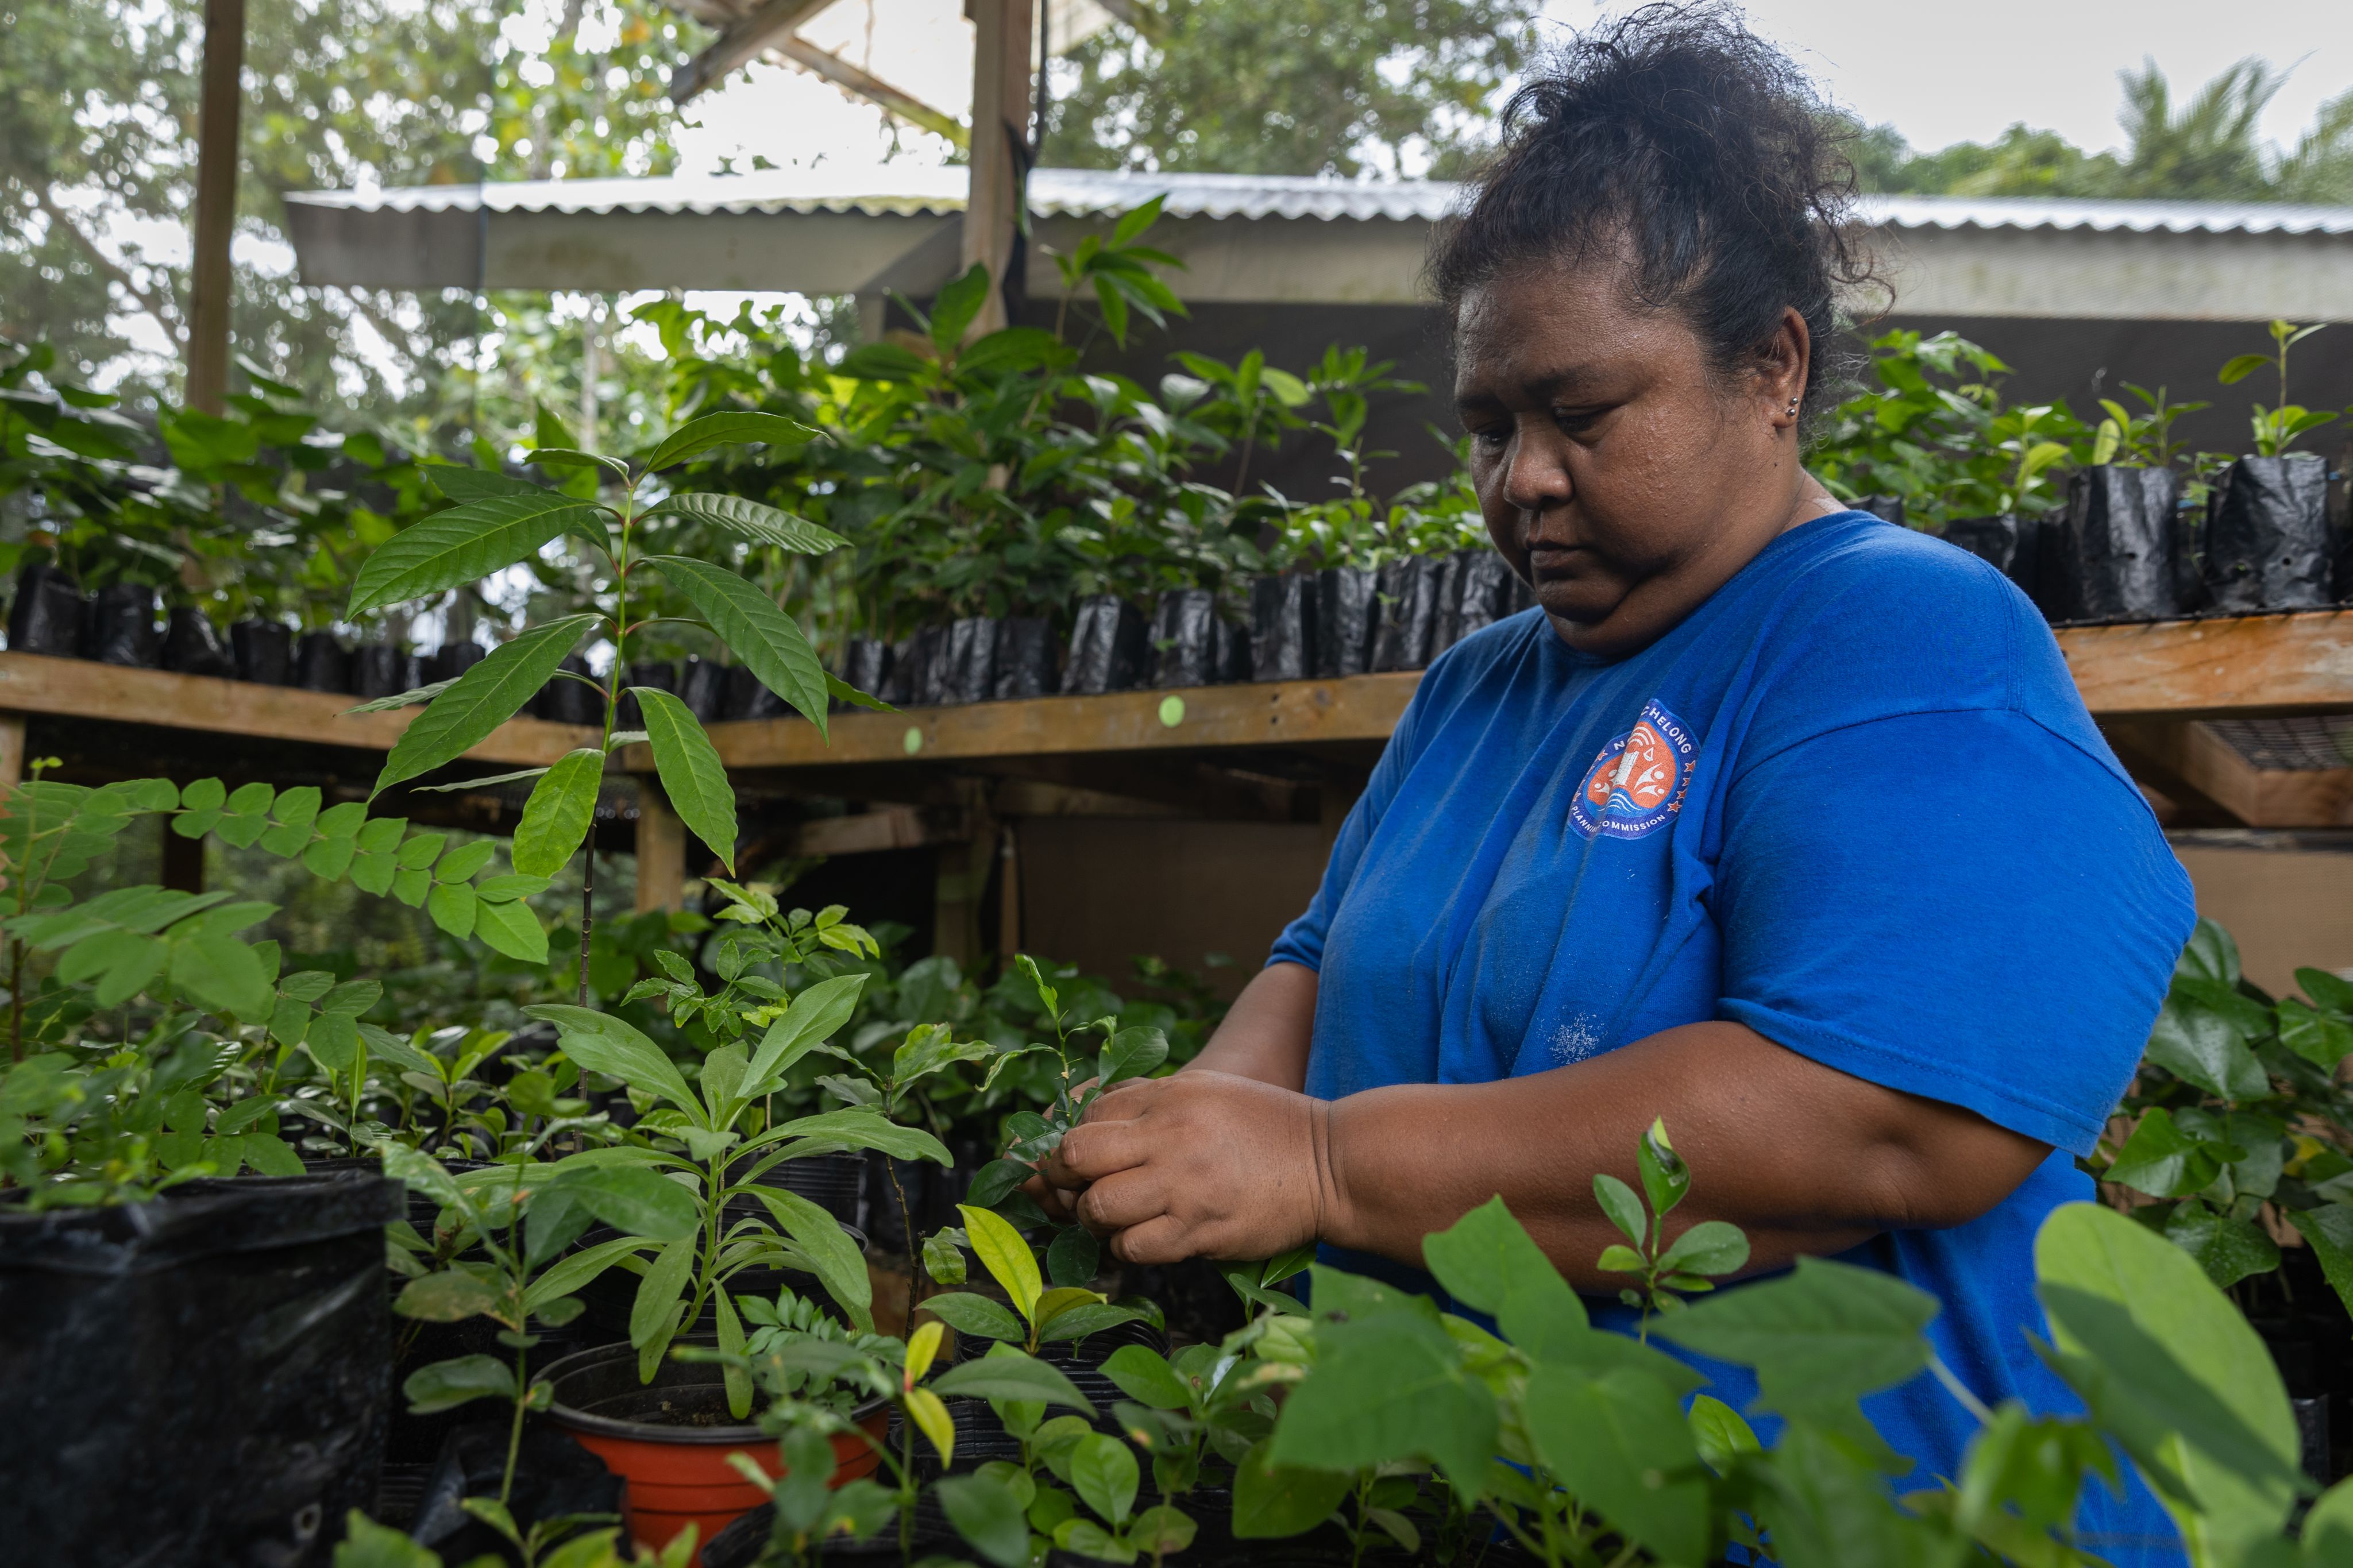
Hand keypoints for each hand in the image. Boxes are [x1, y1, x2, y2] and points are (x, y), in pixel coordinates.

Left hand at [1040, 1070, 1335, 1265]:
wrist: (1329, 1164)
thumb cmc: (1264, 1125)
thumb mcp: (1206, 1091)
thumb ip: (1150, 1100)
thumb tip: (1088, 1121)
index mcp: (1171, 1097)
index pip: (1089, 1115)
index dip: (1072, 1140)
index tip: (1079, 1159)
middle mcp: (1171, 1138)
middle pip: (1078, 1157)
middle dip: (1065, 1177)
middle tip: (1078, 1189)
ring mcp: (1184, 1187)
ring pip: (1098, 1208)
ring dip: (1095, 1217)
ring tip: (1114, 1217)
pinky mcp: (1200, 1231)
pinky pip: (1133, 1247)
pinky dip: (1128, 1246)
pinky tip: (1146, 1236)